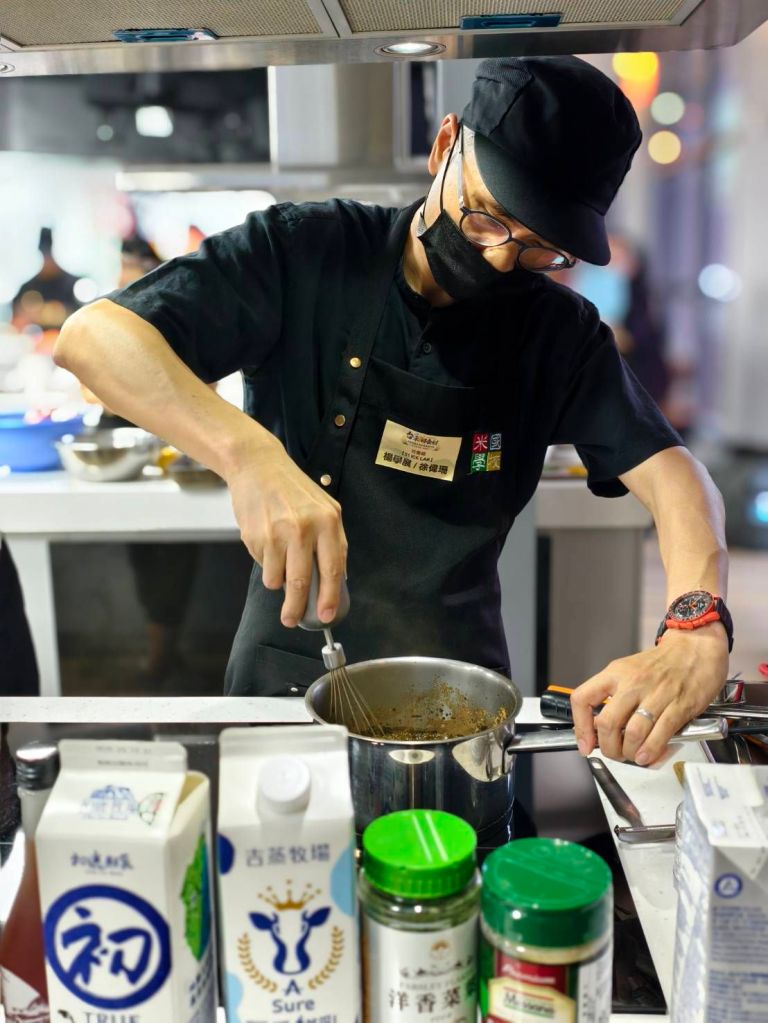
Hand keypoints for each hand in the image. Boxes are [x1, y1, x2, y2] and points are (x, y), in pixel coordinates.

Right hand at [226, 436, 347, 627]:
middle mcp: (304, 527)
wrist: (258, 465)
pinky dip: (265, 563)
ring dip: (276, 580)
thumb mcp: (324, 508)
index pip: (333, 568)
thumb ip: (331, 541)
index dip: (330, 597)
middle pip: (302, 581)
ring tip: (277, 560)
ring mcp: (278, 532)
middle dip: (296, 607)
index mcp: (328, 521)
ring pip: (277, 579)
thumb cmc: (293, 490)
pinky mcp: (255, 536)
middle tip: (291, 620)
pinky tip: (266, 541)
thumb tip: (334, 581)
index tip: (327, 615)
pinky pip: (262, 565)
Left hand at [570, 622, 728, 764]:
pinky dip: (650, 750)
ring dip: (629, 752)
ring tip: (632, 756)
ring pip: (632, 733)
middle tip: (614, 753)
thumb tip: (598, 728)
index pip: (583, 699)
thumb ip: (613, 695)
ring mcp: (656, 693)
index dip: (581, 727)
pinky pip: (660, 733)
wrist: (696, 647)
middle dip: (608, 747)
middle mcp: (633, 682)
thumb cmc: (662, 663)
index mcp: (615, 673)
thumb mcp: (628, 670)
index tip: (585, 744)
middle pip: (607, 723)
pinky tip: (646, 756)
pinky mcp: (679, 704)